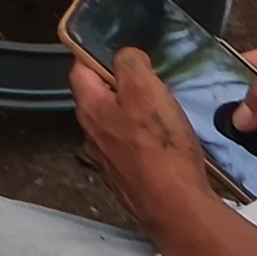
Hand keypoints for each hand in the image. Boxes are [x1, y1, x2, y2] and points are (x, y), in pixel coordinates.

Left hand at [72, 44, 240, 237]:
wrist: (176, 207)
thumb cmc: (160, 149)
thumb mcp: (146, 89)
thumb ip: (130, 64)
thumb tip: (126, 57)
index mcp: (90, 109)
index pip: (80, 69)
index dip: (96, 53)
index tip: (117, 49)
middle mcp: (92, 135)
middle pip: (100, 97)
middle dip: (122, 86)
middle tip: (150, 80)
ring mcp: (108, 160)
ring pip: (117, 124)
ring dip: (136, 114)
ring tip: (163, 110)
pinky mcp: (128, 178)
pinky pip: (132, 148)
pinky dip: (145, 140)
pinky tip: (167, 142)